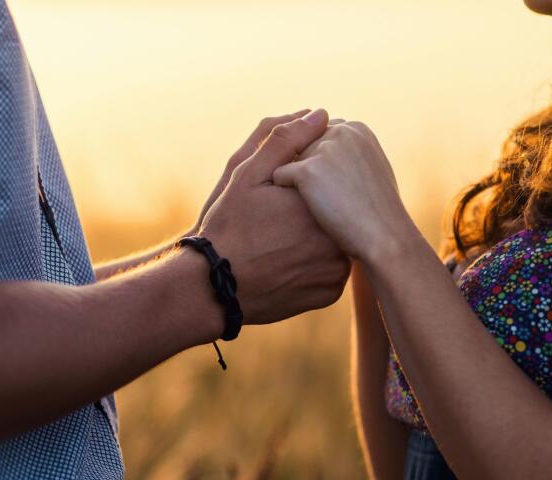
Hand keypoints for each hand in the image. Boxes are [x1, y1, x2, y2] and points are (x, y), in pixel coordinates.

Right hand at [199, 109, 350, 323]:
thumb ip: (285, 140)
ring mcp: (336, 269)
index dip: (309, 182)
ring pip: (337, 240)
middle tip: (280, 220)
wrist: (214, 288)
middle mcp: (337, 237)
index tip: (284, 193)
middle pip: (337, 210)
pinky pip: (331, 270)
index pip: (332, 180)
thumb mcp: (247, 174)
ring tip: (283, 240)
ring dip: (319, 236)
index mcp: (321, 203)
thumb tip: (319, 114)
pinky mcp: (330, 293)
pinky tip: (289, 261)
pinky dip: (316, 263)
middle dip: (316, 209)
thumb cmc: (228, 227)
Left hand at [272, 122, 415, 262]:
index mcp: (358, 129)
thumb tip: (330, 156)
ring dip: (296, 181)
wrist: (384, 236)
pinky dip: (284, 193)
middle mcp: (341, 131)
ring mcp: (324, 149)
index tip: (330, 184)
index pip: (322, 134)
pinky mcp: (308, 170)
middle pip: (304, 146)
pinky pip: (280, 176)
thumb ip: (351, 155)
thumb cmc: (380, 212)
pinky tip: (304, 210)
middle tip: (323, 197)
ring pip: (290, 160)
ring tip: (318, 204)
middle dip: (306, 170)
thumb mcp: (372, 170)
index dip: (321, 162)